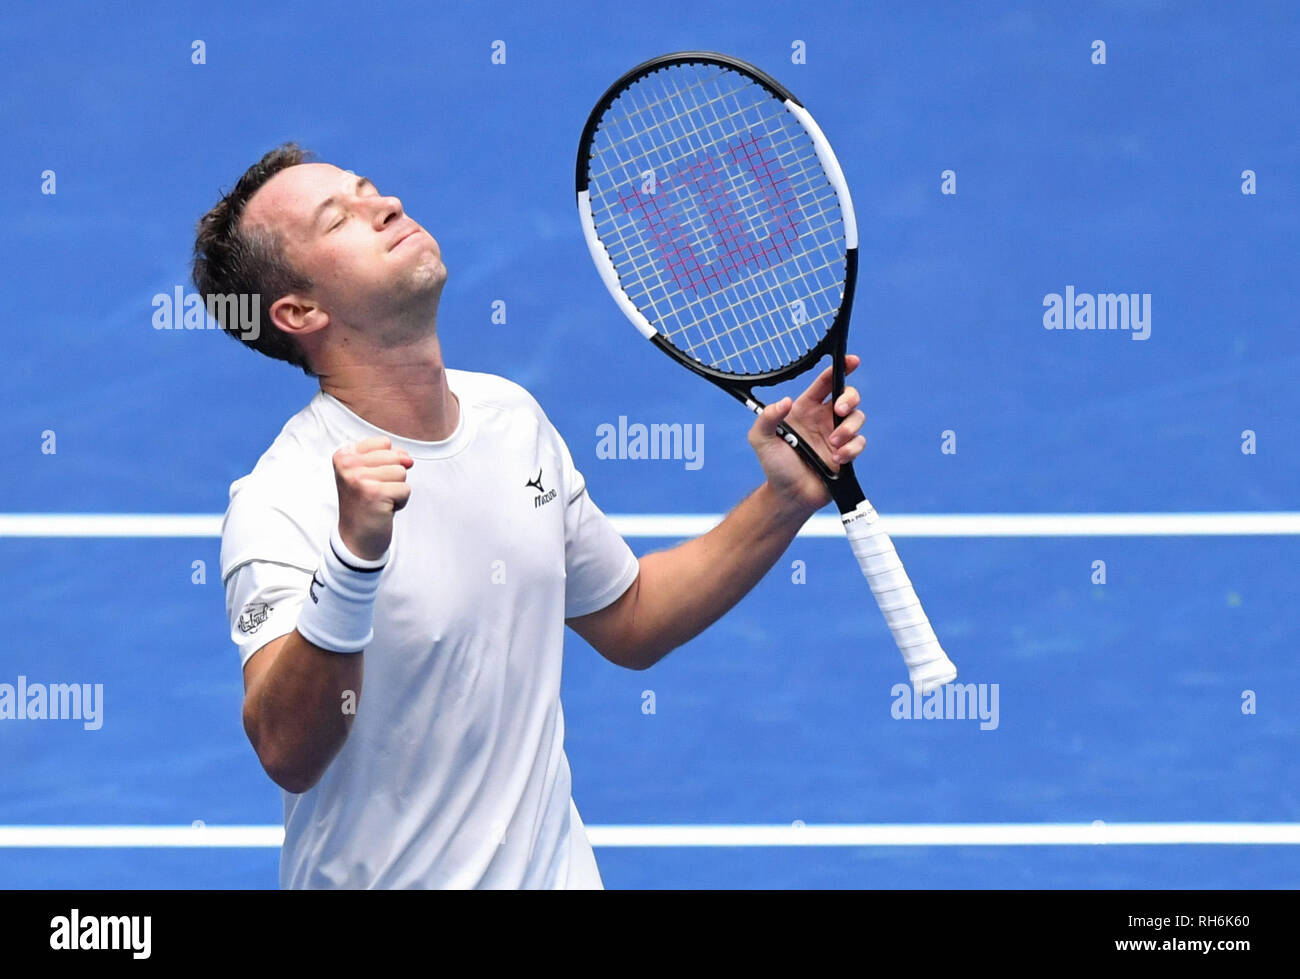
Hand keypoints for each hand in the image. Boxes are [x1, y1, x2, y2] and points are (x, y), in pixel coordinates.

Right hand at [332, 437, 413, 559]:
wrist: (357, 537)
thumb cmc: (366, 502)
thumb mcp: (371, 472)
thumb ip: (390, 457)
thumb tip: (409, 460)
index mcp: (343, 455)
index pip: (384, 442)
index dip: (387, 462)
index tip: (371, 478)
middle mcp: (347, 465)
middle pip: (394, 457)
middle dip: (393, 477)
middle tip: (376, 492)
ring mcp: (359, 479)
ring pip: (401, 472)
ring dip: (396, 489)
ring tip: (380, 500)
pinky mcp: (374, 493)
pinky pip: (405, 489)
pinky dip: (400, 501)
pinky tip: (384, 509)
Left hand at [747, 354, 865, 514]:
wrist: (789, 496)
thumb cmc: (774, 466)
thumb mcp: (761, 440)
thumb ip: (767, 418)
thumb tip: (785, 402)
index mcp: (805, 409)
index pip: (825, 383)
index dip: (840, 368)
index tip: (852, 361)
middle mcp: (824, 418)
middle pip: (849, 395)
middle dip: (850, 397)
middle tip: (840, 410)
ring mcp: (837, 435)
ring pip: (858, 418)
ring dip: (849, 429)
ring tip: (834, 444)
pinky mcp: (847, 453)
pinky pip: (860, 442)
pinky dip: (851, 449)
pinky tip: (837, 459)